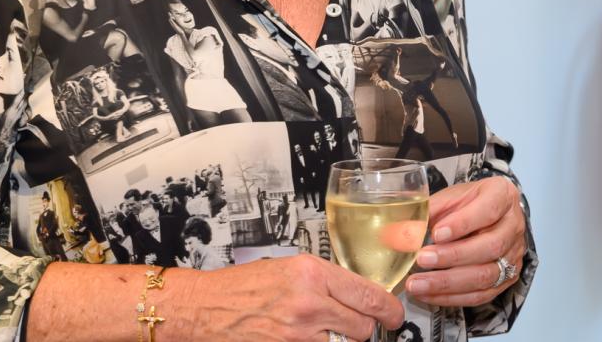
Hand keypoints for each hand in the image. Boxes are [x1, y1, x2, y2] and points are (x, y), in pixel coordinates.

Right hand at [171, 254, 403, 340]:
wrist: (206, 307)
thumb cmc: (244, 285)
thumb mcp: (291, 267)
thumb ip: (327, 280)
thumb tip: (357, 293)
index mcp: (312, 274)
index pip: (368, 296)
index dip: (389, 310)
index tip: (394, 315)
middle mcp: (308, 303)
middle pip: (362, 326)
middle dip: (365, 328)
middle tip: (361, 325)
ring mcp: (297, 333)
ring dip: (342, 340)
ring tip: (326, 330)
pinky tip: (311, 338)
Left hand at [403, 178, 525, 307]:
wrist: (486, 216)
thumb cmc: (467, 204)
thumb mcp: (449, 197)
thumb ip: (427, 212)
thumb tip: (398, 233)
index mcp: (503, 196)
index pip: (488, 210)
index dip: (462, 224)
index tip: (436, 233)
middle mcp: (514, 226)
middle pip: (490, 246)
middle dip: (452, 256)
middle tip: (422, 259)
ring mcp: (513, 255)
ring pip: (486, 275)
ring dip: (448, 282)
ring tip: (417, 283)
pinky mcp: (506, 279)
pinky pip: (481, 295)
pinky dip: (452, 297)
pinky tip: (428, 294)